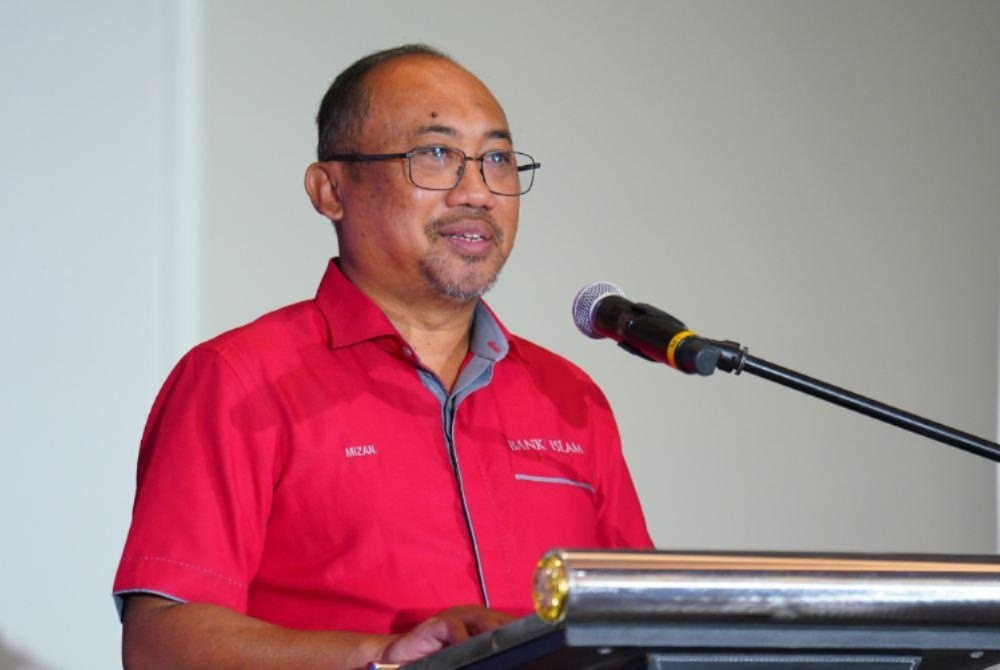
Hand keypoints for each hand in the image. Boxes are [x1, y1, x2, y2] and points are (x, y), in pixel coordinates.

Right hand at [377, 606, 513, 663]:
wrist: (400, 655)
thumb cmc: (436, 657)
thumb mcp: (462, 655)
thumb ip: (482, 655)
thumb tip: (507, 663)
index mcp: (482, 623)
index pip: (508, 625)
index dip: (523, 633)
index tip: (540, 639)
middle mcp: (471, 616)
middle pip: (500, 620)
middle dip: (512, 634)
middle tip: (526, 647)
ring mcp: (455, 617)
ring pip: (482, 620)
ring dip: (494, 633)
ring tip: (504, 647)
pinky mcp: (437, 624)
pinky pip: (454, 627)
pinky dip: (463, 638)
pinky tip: (468, 649)